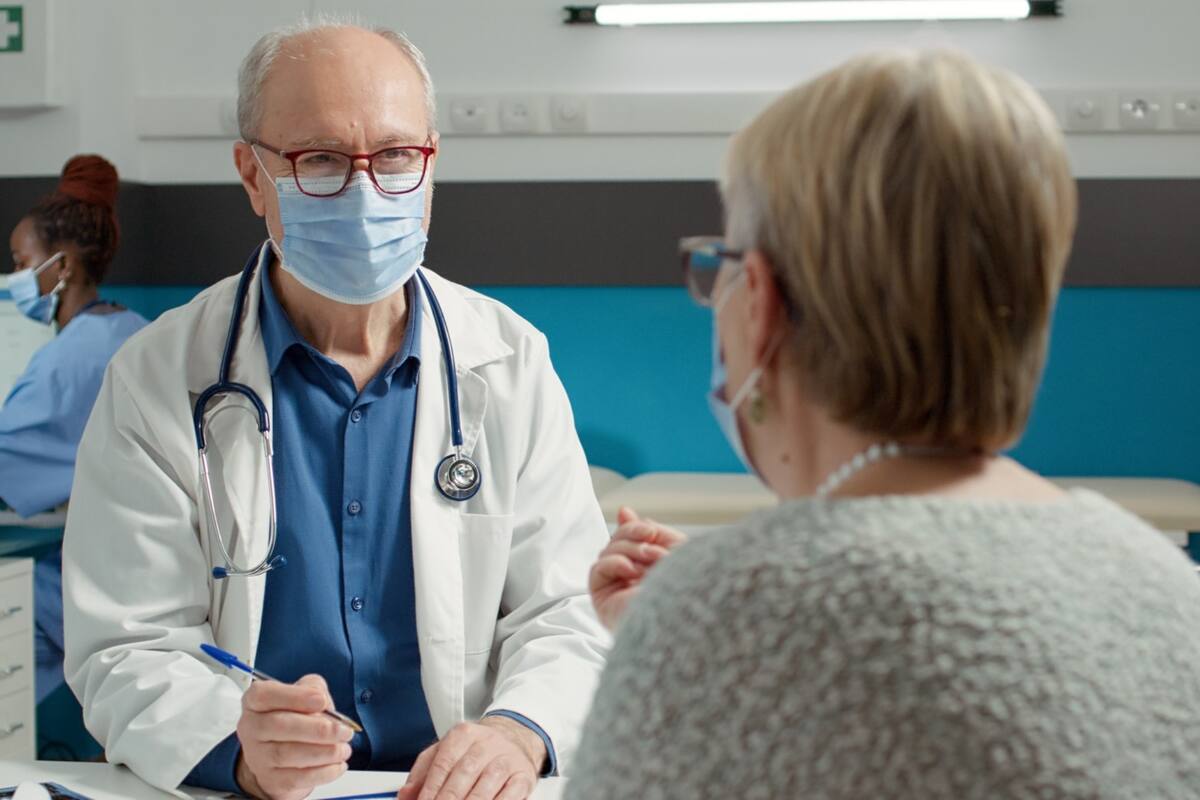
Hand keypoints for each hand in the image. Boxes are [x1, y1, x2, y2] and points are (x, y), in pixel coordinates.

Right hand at [234, 674, 353, 799]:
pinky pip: (296, 778)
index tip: (321, 701)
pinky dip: (322, 772)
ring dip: (323, 752)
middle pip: (278, 725)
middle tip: (344, 731)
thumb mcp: (304, 693)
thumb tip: (324, 704)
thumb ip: (314, 689)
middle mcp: (251, 727)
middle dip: (317, 729)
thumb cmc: (293, 718)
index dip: (294, 697)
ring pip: (286, 754)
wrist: (279, 756)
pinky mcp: (270, 779)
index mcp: (256, 701)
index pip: (264, 695)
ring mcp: (257, 756)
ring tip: (343, 749)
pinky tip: (337, 764)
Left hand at [399, 717, 543, 799]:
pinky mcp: (524, 775)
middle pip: (463, 774)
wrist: (514, 740)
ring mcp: (507, 758)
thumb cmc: (475, 751)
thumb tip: (405, 795)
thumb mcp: (446, 752)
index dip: (430, 789)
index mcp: (463, 734)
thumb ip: (423, 773)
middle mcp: (486, 743)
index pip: (443, 763)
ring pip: (486, 785)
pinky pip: (510, 794)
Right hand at [589, 506, 686, 630]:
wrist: (691, 614)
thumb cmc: (692, 585)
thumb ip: (648, 530)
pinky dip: (614, 563)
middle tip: (654, 542)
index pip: (629, 543)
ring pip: (607, 553)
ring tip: (652, 560)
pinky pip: (597, 570)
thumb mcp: (673, 546)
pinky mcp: (604, 603)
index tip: (648, 528)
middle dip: (635, 537)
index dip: (632, 529)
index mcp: (649, 572)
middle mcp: (631, 583)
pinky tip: (632, 571)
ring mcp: (617, 593)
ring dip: (630, 549)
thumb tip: (623, 511)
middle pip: (616, 543)